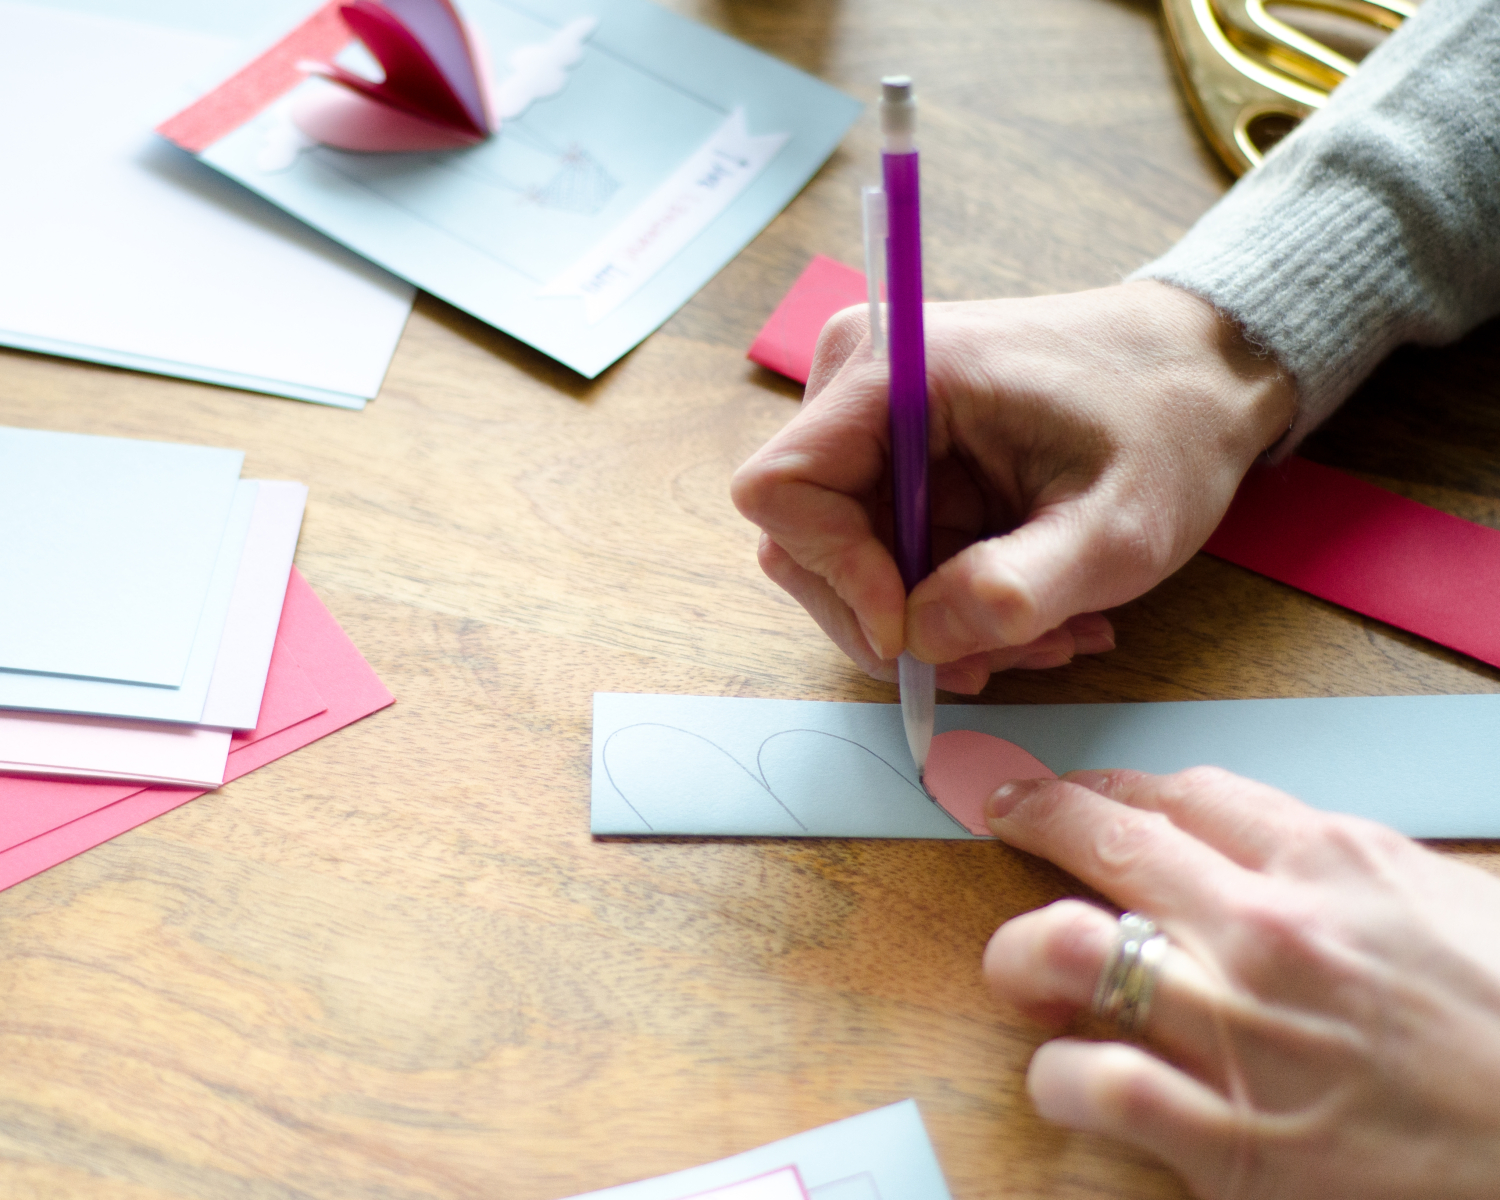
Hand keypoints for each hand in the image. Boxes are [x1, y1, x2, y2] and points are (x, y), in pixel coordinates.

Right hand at [731, 281, 1295, 691]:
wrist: (1204, 372)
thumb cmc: (1169, 425)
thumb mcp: (1117, 527)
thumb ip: (1015, 590)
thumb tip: (917, 641)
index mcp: (895, 373)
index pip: (782, 493)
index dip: (837, 576)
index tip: (915, 630)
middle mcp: (861, 386)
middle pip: (805, 543)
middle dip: (897, 623)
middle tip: (998, 661)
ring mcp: (876, 424)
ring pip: (851, 564)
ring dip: (937, 625)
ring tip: (1044, 636)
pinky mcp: (900, 459)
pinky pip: (890, 556)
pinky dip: (952, 603)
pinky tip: (1035, 611)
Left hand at [981, 767, 1499, 1198]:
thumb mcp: (1442, 899)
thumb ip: (1336, 868)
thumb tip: (1257, 851)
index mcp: (1329, 859)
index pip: (1181, 794)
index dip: (1108, 787)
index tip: (1074, 791)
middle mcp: (1268, 928)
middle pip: (1105, 841)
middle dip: (1036, 816)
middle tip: (1006, 816)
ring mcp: (1241, 1028)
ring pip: (1066, 949)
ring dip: (1022, 952)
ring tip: (1023, 970)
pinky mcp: (1233, 1140)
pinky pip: (1094, 1084)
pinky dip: (1059, 1077)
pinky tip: (1068, 1077)